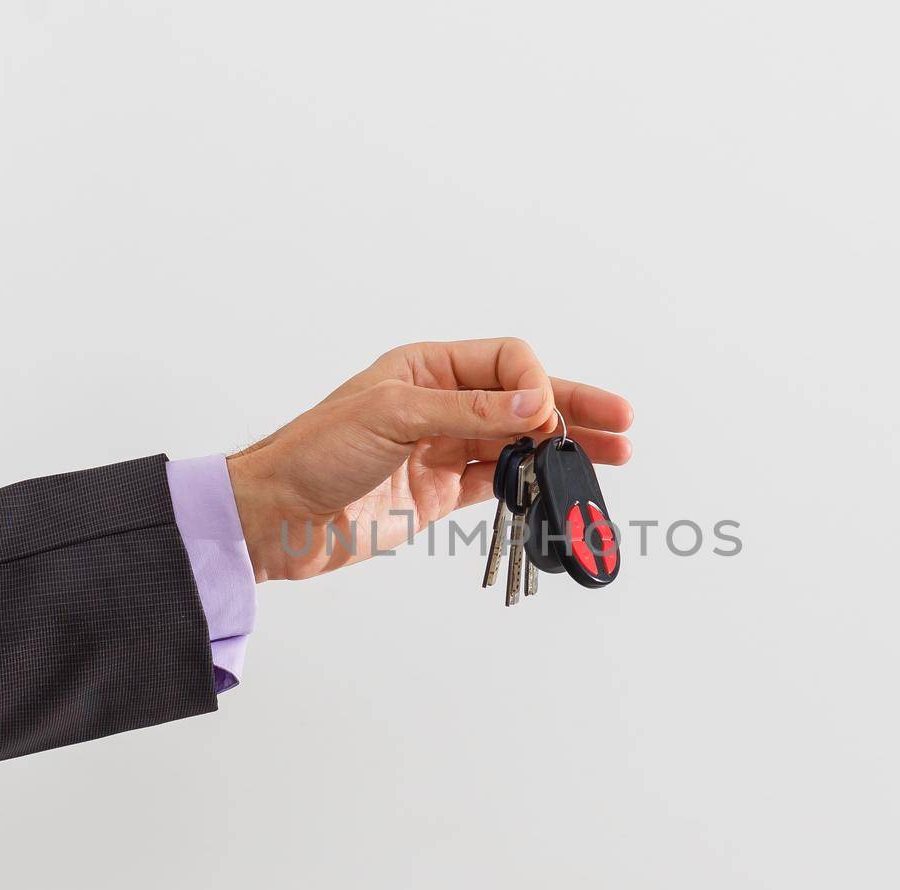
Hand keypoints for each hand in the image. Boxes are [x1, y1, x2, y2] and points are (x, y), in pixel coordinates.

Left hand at [226, 338, 633, 580]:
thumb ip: (470, 411)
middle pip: (523, 399)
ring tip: (614, 455)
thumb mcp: (392, 417)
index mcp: (427, 368)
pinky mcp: (441, 492)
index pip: (506, 362)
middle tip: (622, 421)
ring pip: (519, 443)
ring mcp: (444, 449)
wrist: (277, 517)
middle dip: (572, 408)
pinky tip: (563, 487)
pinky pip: (500, 483)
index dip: (533, 384)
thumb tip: (536, 402)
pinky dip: (533, 486)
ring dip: (563, 448)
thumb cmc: (315, 452)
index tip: (542, 418)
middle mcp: (440, 403)